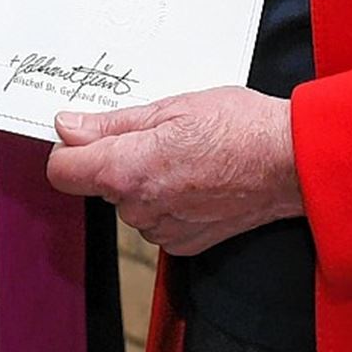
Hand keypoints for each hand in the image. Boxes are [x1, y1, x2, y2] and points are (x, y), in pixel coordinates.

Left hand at [47, 87, 301, 254]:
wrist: (289, 162)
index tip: (83, 132)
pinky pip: (156, 218)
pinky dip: (167, 199)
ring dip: (144, 179)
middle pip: (99, 183)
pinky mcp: (182, 244)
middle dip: (117, 157)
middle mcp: (140, 208)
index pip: (63, 170)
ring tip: (185, 153)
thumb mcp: (170, 106)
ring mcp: (162, 230)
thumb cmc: (239, 127)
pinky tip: (196, 178)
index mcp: (129, 169)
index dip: (69, 147)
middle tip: (157, 132)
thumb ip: (112, 123)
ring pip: (129, 200)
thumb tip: (69, 126)